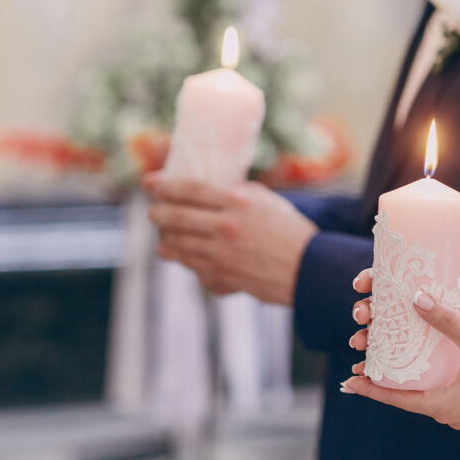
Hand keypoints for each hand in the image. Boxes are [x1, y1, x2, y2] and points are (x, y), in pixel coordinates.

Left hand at [145, 175, 317, 304]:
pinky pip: (189, 266)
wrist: (309, 271)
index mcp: (239, 202)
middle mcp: (226, 227)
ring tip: (164, 233)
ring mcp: (221, 255)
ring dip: (165, 238)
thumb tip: (209, 186)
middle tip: (154, 211)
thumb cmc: (290, 232)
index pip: (189, 189)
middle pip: (174, 217)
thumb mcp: (267, 201)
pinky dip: (182, 258)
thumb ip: (237, 192)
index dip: (164, 185)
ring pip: (175, 245)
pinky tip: (182, 253)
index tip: (150, 183)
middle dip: (157, 213)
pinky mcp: (221, 277)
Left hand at [343, 280, 459, 429]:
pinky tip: (421, 360)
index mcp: (442, 406)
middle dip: (383, 378)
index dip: (370, 387)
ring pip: (423, 391)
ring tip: (385, 358)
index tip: (347, 378)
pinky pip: (439, 389)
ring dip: (404, 376)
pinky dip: (425, 375)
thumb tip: (415, 298)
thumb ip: (447, 321)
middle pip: (405, 395)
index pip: (395, 399)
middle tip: (361, 359)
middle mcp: (448, 412)